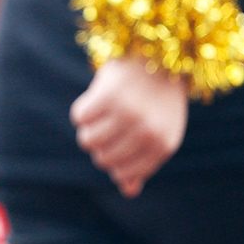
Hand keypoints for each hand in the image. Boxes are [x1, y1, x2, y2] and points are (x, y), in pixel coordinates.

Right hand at [71, 57, 187, 197]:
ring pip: (88, 140)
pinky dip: (83, 110)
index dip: (114, 159)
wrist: (162, 54)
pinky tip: (96, 99)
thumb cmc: (158, 99)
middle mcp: (147, 132)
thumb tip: (128, 190)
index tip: (118, 142)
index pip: (122, 173)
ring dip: (89, 128)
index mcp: (163, 145)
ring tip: (101, 113)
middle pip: (102, 158)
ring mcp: (128, 114)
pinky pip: (80, 116)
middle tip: (109, 123)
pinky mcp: (109, 94)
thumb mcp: (159, 132)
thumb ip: (144, 162)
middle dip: (101, 144)